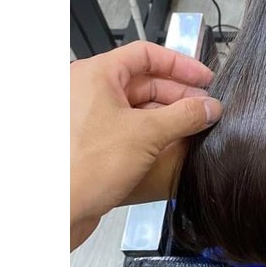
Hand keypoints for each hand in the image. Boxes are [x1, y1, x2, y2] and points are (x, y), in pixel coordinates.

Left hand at [70, 42, 222, 249]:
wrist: (55, 212)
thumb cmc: (84, 167)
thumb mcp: (148, 134)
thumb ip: (185, 115)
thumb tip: (210, 107)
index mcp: (95, 75)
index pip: (146, 54)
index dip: (180, 64)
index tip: (204, 79)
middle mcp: (88, 92)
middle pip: (144, 81)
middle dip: (179, 94)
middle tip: (205, 109)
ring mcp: (88, 118)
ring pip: (138, 106)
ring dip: (169, 115)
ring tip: (195, 127)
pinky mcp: (92, 142)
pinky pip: (129, 127)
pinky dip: (153, 131)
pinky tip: (174, 144)